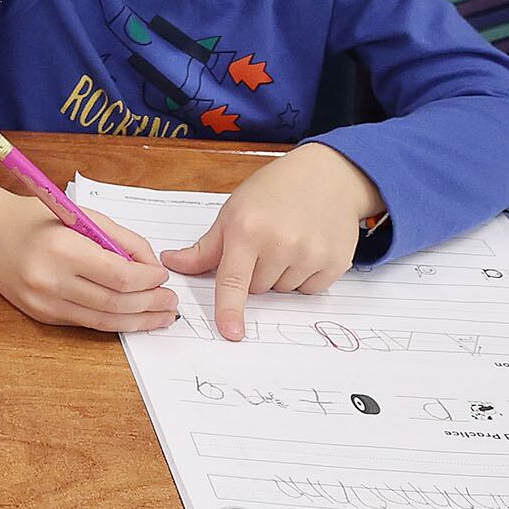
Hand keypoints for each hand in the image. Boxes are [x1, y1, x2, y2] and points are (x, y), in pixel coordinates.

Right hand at [0, 188, 174, 333]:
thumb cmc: (36, 218)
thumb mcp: (81, 215)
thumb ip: (120, 239)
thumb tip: (152, 267)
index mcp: (62, 249)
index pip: (120, 276)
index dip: (149, 281)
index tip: (162, 277)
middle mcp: (50, 280)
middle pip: (115, 302)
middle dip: (150, 304)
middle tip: (170, 302)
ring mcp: (44, 302)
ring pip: (103, 320)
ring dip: (138, 321)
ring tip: (160, 316)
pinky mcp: (41, 315)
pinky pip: (86, 322)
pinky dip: (112, 321)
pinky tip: (131, 317)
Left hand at [161, 144, 376, 340]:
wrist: (326, 176)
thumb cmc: (273, 191)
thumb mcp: (232, 213)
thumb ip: (205, 248)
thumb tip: (173, 264)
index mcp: (247, 230)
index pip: (233, 280)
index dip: (229, 308)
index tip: (230, 332)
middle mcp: (281, 244)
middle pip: (257, 290)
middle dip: (255, 273)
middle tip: (265, 243)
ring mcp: (311, 254)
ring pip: (283, 291)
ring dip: (280, 275)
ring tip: (288, 241)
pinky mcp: (336, 262)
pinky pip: (310, 290)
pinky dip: (305, 277)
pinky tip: (307, 248)